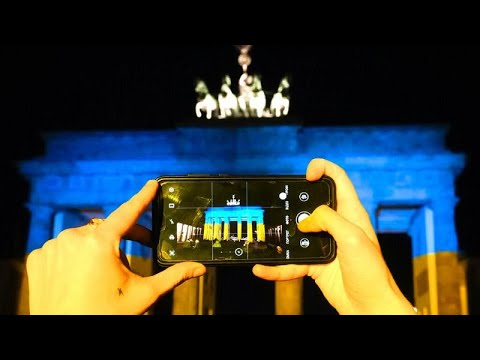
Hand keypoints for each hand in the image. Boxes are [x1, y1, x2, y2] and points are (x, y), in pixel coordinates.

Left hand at [26, 180, 205, 314]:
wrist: (64, 335)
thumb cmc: (104, 315)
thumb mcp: (142, 295)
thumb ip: (172, 276)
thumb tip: (199, 269)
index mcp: (100, 243)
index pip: (128, 212)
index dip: (142, 197)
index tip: (151, 184)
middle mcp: (73, 238)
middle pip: (108, 229)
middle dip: (125, 237)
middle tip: (142, 247)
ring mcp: (52, 247)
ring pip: (84, 238)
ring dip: (98, 249)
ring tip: (104, 274)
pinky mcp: (37, 258)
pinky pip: (62, 248)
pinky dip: (74, 257)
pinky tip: (80, 276)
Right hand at [253, 159, 416, 314]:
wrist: (369, 307)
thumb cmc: (372, 273)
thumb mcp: (352, 237)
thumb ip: (328, 220)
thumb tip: (305, 221)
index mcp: (350, 213)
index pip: (338, 179)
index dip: (323, 169)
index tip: (307, 174)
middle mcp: (336, 225)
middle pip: (311, 203)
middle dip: (294, 202)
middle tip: (282, 205)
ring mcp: (324, 244)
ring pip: (297, 233)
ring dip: (281, 236)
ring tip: (267, 237)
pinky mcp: (315, 263)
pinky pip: (291, 262)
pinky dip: (276, 266)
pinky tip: (263, 268)